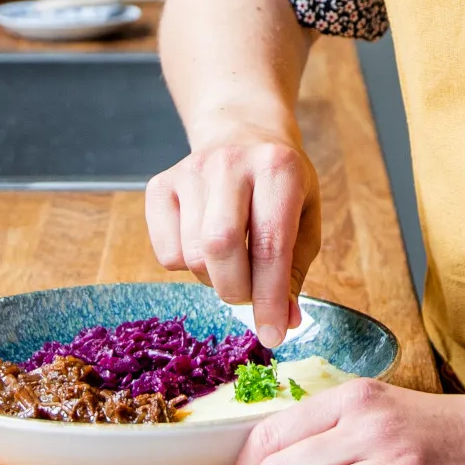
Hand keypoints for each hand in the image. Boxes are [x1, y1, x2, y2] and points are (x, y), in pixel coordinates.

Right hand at [144, 135, 322, 344]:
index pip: (270, 243)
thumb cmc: (280, 184)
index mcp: (278, 168)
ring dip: (214, 279)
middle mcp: (230, 164)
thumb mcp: (304, 217)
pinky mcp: (160, 185)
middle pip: (221, 248)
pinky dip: (187, 267)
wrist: (241, 131)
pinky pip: (165, 252)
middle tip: (249, 296)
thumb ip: (294, 271)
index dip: (270, 297)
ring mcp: (189, 171)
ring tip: (232, 261)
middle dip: (236, 290)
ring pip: (192, 255)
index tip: (274, 334)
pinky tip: (205, 244)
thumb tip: (285, 323)